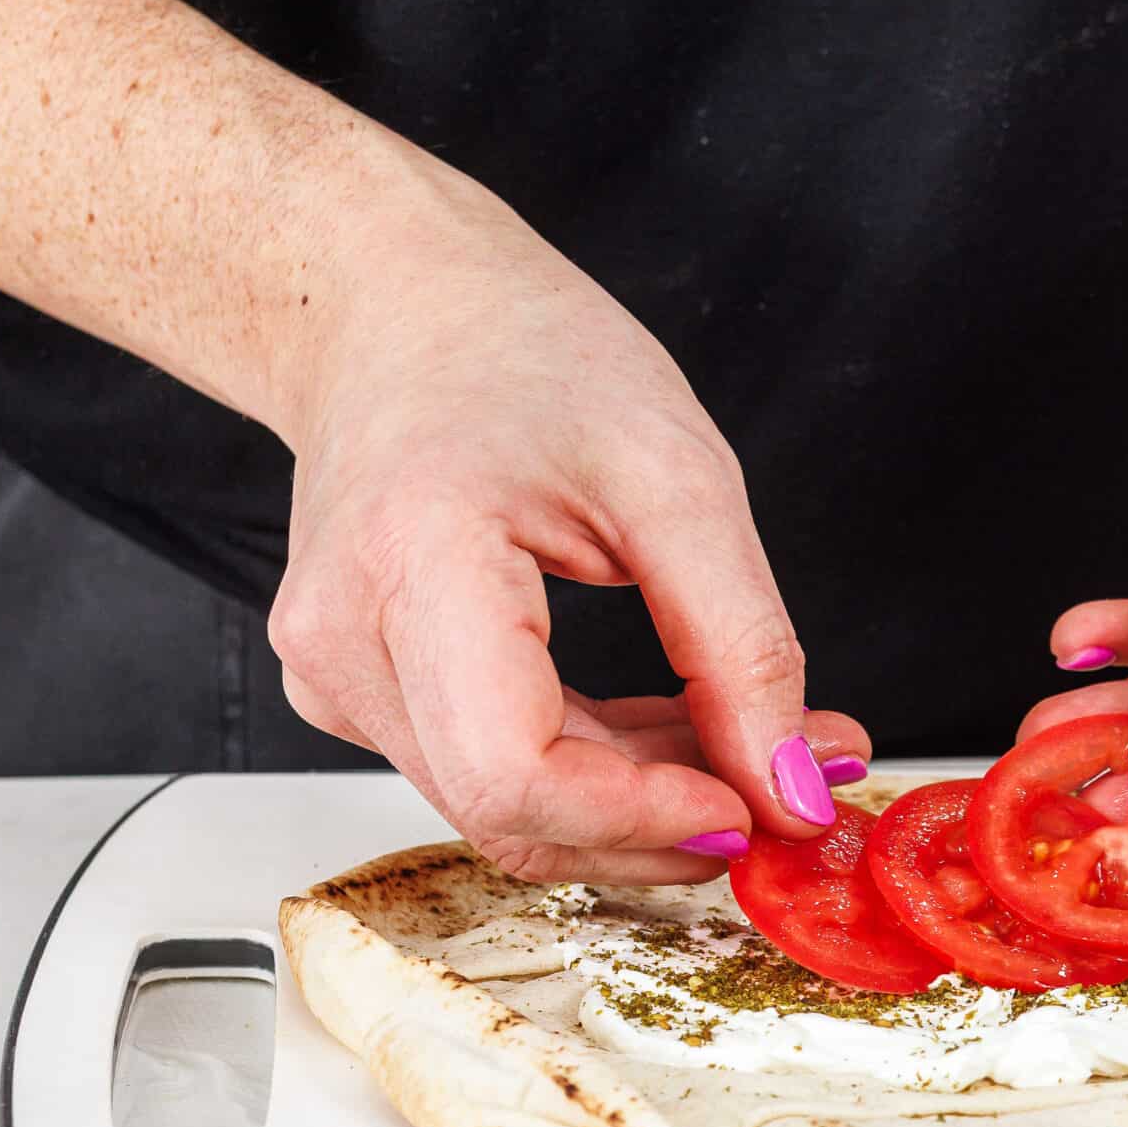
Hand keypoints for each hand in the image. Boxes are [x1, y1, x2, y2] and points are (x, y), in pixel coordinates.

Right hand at [268, 166, 864, 881]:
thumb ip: (743, 647)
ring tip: (746, 736)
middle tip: (792, 781)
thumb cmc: (517, 351)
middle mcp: (346, 638)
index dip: (643, 819)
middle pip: (514, 810)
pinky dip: (592, 767)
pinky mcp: (354, 689)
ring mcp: (335, 674)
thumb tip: (791, 791)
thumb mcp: (678, 478)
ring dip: (639, 797)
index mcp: (412, 563)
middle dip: (665, 819)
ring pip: (507, 804)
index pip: (515, 774)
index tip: (754, 806)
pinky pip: (488, 768)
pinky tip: (668, 723)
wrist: (393, 307)